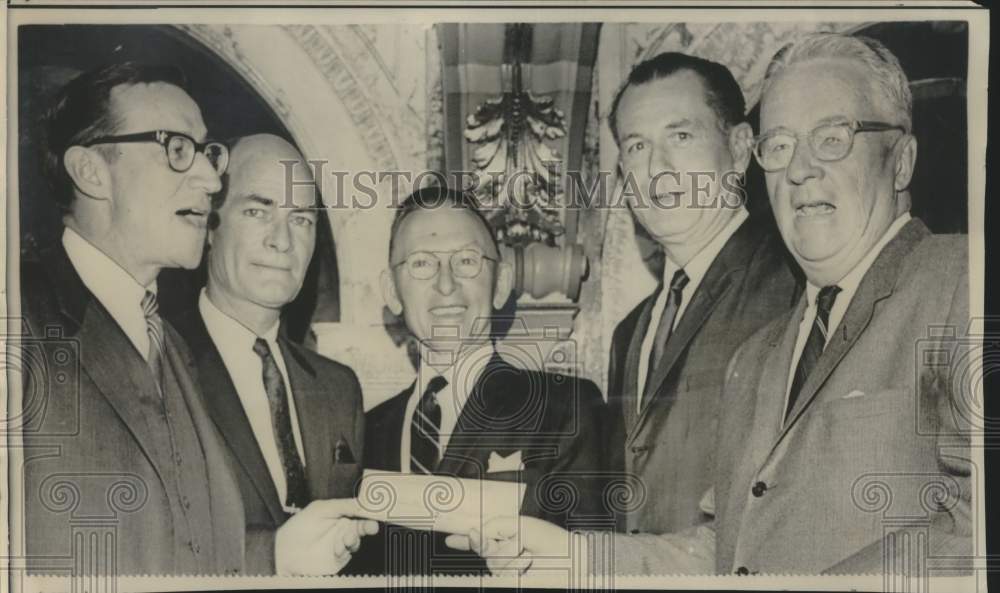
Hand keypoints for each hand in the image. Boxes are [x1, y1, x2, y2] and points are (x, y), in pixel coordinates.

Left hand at [275, 498, 378, 575]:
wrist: (285, 551)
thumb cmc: (299, 527)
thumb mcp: (322, 508)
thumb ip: (344, 505)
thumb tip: (363, 503)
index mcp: (340, 514)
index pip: (359, 510)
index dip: (369, 510)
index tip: (376, 510)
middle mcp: (343, 528)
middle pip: (363, 525)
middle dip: (369, 525)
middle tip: (372, 526)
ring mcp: (342, 543)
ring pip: (357, 539)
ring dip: (354, 538)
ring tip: (345, 538)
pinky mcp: (340, 557)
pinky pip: (349, 552)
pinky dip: (345, 549)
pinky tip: (337, 548)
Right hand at [445, 515, 569, 574]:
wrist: (568, 558)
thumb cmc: (548, 539)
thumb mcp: (518, 524)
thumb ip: (492, 526)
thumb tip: (473, 533)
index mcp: (504, 537)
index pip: (479, 538)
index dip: (463, 539)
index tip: (450, 540)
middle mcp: (503, 554)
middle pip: (482, 549)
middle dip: (495, 543)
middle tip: (517, 542)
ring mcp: (506, 570)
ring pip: (492, 561)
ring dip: (511, 554)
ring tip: (529, 553)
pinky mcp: (509, 580)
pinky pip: (501, 570)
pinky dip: (515, 563)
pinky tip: (528, 561)